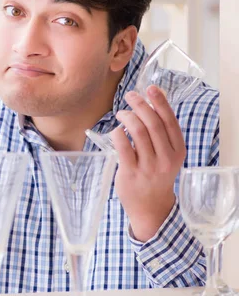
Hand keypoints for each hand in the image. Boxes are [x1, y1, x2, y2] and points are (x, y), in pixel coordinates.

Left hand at [111, 86, 185, 241]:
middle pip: (152, 123)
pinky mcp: (130, 172)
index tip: (150, 88)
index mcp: (178, 151)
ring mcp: (148, 166)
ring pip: (137, 131)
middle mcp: (165, 158)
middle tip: (130, 96)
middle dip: (139, 104)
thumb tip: (148, 104)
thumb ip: (160, 134)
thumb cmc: (156, 175)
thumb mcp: (167, 156)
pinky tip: (116, 131)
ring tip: (121, 114)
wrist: (150, 207)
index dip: (160, 102)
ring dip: (127, 116)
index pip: (170, 121)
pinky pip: (122, 145)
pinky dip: (118, 133)